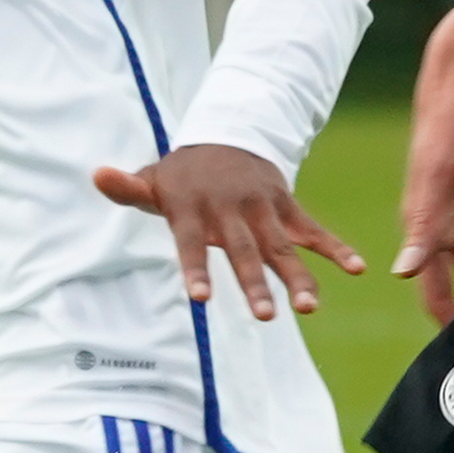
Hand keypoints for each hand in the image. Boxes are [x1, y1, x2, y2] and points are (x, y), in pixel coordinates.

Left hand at [91, 141, 366, 321]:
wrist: (227, 134)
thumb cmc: (182, 175)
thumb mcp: (154, 179)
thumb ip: (129, 188)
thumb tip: (96, 174)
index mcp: (192, 208)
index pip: (190, 243)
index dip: (195, 268)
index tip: (199, 298)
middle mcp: (229, 209)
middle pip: (243, 251)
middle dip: (255, 283)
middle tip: (265, 317)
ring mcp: (262, 208)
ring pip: (281, 246)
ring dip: (297, 276)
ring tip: (309, 308)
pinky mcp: (286, 207)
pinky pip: (313, 230)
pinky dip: (335, 248)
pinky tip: (357, 269)